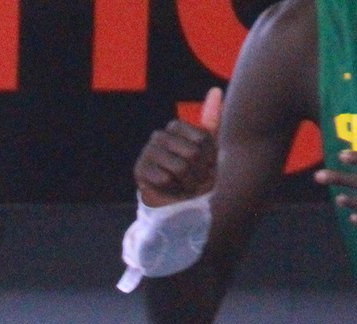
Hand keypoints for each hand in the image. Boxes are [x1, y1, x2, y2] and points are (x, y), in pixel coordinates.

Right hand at [135, 87, 222, 206]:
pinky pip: (165, 180)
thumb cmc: (193, 172)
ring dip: (188, 183)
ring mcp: (147, 152)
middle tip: (195, 180)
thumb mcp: (206, 148)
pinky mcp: (139, 169)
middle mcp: (159, 135)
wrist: (172, 201)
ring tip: (185, 185)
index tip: (206, 166)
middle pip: (192, 154)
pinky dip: (172, 189)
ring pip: (180, 168)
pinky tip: (170, 189)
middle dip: (199, 173)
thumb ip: (212, 121)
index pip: (203, 140)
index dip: (210, 159)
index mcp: (175, 127)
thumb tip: (216, 89)